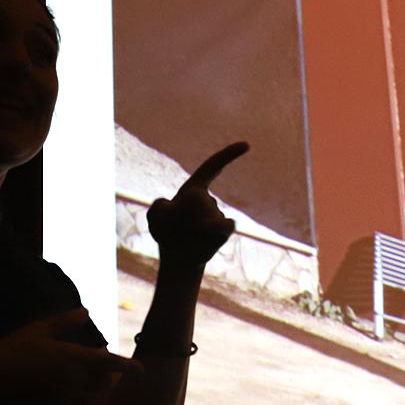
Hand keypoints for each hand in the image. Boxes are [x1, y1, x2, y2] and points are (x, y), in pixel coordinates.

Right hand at [0, 309, 140, 404]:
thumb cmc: (14, 348)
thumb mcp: (39, 329)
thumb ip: (65, 321)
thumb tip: (86, 311)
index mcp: (74, 357)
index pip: (110, 362)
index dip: (127, 366)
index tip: (141, 370)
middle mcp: (75, 379)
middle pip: (104, 383)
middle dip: (105, 378)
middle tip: (103, 374)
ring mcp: (65, 398)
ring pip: (91, 398)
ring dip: (92, 392)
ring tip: (82, 386)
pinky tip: (66, 401)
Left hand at [145, 142, 244, 271]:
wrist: (179, 260)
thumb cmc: (166, 234)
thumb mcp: (158, 215)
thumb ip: (165, 205)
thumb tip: (190, 209)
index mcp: (194, 189)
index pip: (212, 167)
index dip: (228, 155)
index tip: (247, 145)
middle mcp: (209, 200)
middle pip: (200, 200)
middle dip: (184, 215)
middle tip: (174, 230)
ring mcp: (218, 214)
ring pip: (209, 215)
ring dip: (192, 229)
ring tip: (184, 238)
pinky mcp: (224, 229)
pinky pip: (222, 226)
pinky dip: (211, 233)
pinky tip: (200, 242)